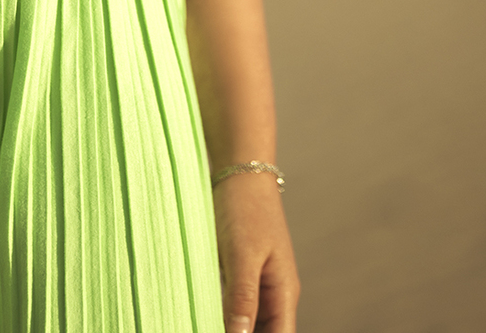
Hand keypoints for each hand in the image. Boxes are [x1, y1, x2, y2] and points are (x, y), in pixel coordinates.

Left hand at [213, 173, 299, 332]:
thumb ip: (243, 298)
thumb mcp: (243, 254)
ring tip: (203, 322)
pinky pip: (234, 303)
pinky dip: (222, 312)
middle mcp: (274, 291)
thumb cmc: (245, 206)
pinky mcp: (239, 271)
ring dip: (232, 326)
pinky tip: (202, 314)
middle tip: (206, 327)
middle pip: (265, 331)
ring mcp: (256, 281)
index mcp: (283, 291)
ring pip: (248, 320)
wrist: (239, 168)